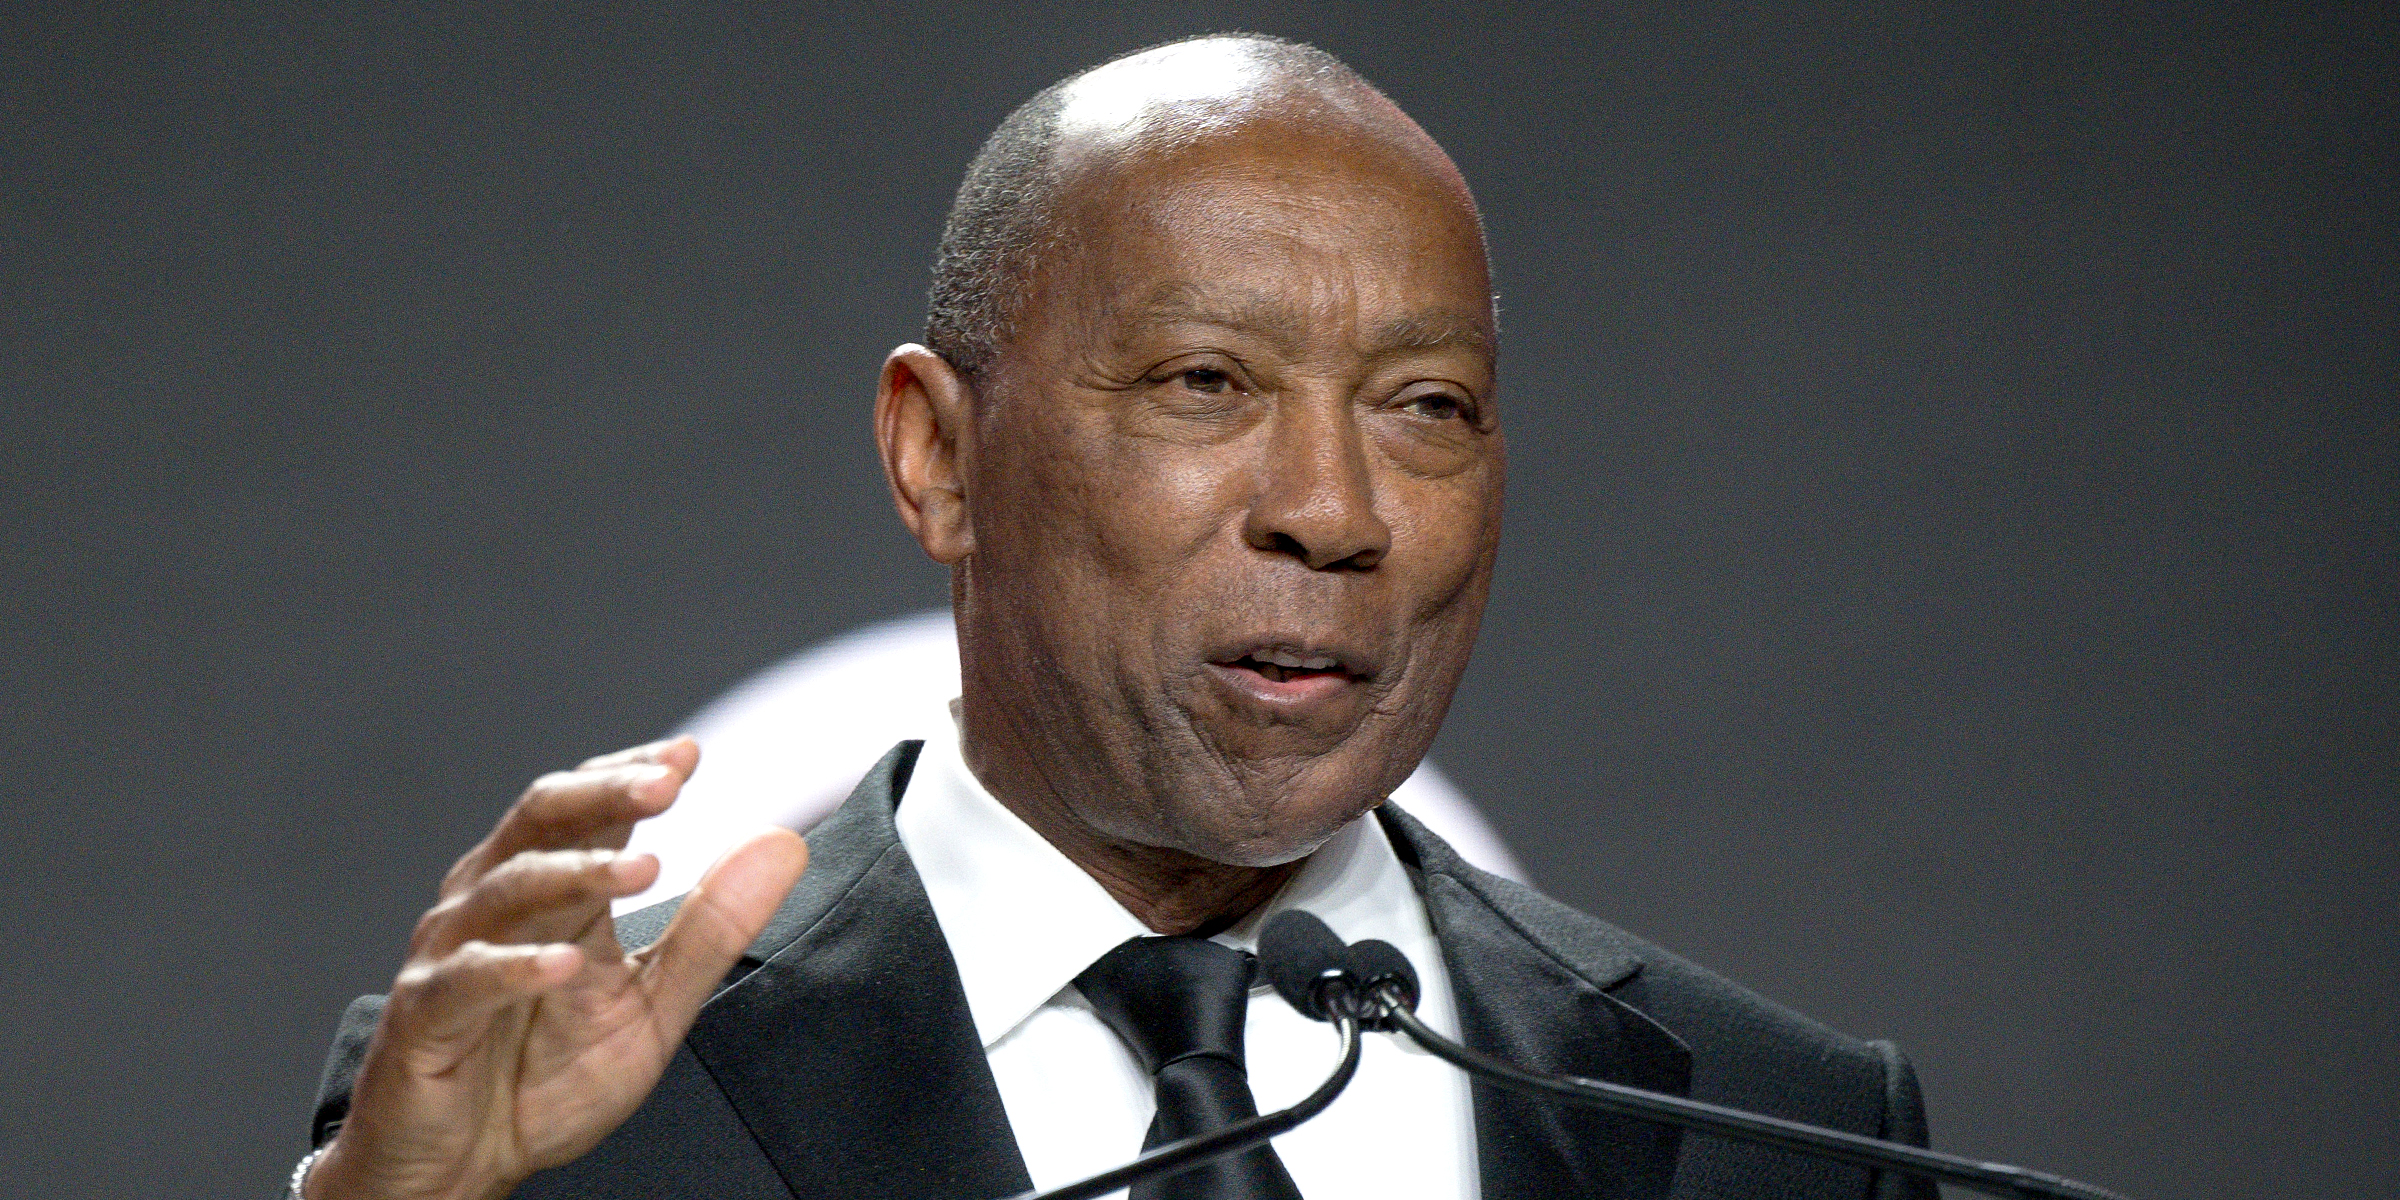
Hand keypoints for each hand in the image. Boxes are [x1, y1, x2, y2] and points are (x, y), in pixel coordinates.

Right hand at [304, 737, 808, 1199]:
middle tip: (665, 783)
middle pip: (541, 820)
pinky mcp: (422, 1017)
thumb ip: (711, 929)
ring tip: (641, 869)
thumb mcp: (652, 1005)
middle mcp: (495, 905)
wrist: (461, 1166)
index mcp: (552, 894)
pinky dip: (514, 969)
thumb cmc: (545, 1078)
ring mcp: (453, 955)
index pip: (588, 808)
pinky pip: (466, 980)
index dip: (632, 773)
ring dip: (575, 872)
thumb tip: (781, 844)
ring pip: (506, 888)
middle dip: (604, 794)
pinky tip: (563, 965)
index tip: (688, 754)